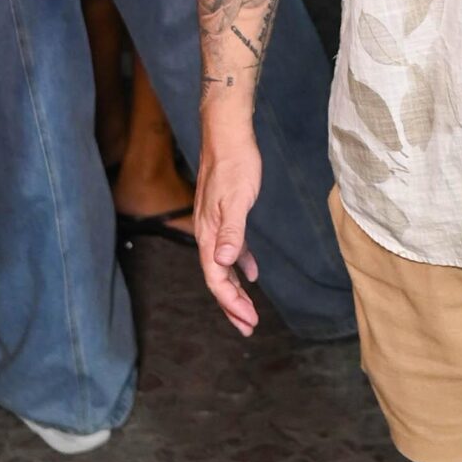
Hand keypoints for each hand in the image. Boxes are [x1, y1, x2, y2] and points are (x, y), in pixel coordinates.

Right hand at [195, 124, 262, 334]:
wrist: (227, 135)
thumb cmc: (234, 164)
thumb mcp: (237, 199)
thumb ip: (231, 232)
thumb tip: (223, 263)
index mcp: (208, 233)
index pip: (216, 278)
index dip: (231, 302)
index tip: (248, 320)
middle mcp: (208, 233)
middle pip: (217, 278)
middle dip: (232, 305)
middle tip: (248, 327)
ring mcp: (215, 225)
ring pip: (223, 267)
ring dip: (236, 290)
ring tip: (248, 311)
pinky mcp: (225, 216)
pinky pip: (231, 249)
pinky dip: (241, 264)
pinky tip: (253, 273)